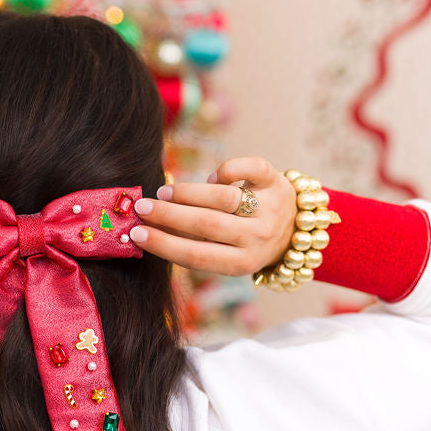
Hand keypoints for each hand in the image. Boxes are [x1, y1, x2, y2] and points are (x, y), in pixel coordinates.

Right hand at [129, 157, 296, 275]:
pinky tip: (213, 178)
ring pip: (224, 197)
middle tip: (142, 206)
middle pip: (207, 224)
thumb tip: (144, 228)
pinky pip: (249, 168)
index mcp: (241, 263)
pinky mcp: (277, 182)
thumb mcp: (222, 253)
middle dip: (168, 214)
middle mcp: (258, 238)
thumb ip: (190, 244)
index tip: (136, 233)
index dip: (163, 244)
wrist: (294, 229)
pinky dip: (226, 170)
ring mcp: (270, 209)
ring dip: (189, 192)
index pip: (196, 256)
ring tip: (167, 193)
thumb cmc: (242, 243)